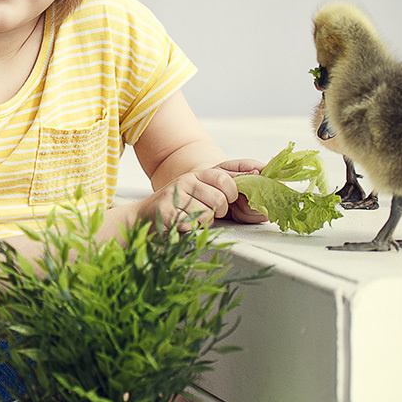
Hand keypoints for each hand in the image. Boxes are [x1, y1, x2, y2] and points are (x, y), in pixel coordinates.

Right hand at [139, 159, 266, 229]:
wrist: (142, 217)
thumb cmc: (178, 207)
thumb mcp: (200, 191)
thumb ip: (225, 184)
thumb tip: (259, 173)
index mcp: (197, 174)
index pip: (226, 179)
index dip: (232, 193)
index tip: (229, 201)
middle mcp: (187, 180)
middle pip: (220, 198)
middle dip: (220, 211)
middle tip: (208, 213)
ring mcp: (176, 194)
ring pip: (208, 213)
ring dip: (203, 221)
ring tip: (191, 218)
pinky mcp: (167, 210)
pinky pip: (192, 223)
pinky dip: (190, 228)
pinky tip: (181, 224)